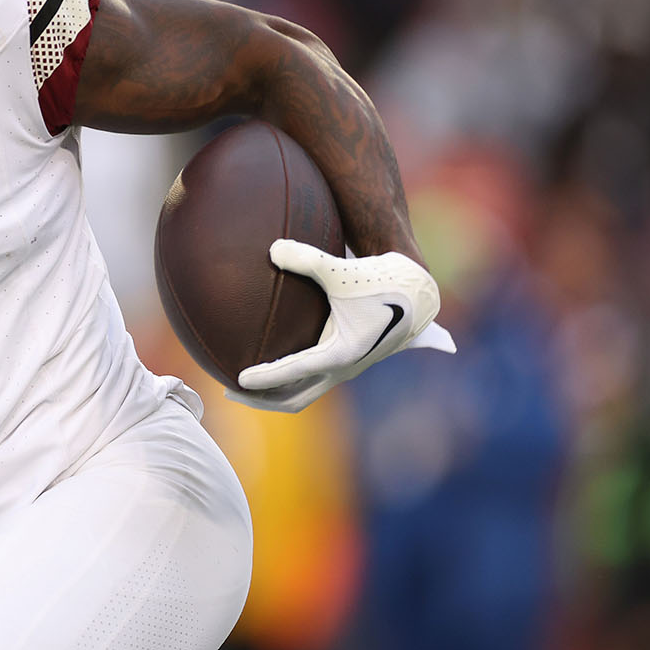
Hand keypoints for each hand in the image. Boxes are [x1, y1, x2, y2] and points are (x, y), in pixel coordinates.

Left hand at [226, 239, 456, 413]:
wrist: (418, 290)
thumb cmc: (381, 279)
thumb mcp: (343, 270)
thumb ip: (308, 259)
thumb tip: (273, 249)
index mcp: (342, 353)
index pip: (294, 372)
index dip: (264, 378)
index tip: (237, 380)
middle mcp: (344, 368)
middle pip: (296, 398)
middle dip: (263, 400)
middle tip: (230, 392)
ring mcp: (346, 367)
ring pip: (305, 392)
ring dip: (275, 394)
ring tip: (244, 386)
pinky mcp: (347, 360)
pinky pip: (313, 379)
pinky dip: (290, 380)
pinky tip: (272, 361)